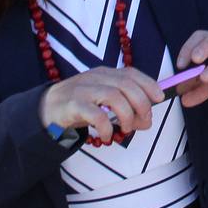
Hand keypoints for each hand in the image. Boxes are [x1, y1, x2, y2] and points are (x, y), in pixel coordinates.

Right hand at [37, 66, 162, 142]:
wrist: (46, 109)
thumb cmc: (81, 105)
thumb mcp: (105, 105)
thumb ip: (127, 111)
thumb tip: (147, 122)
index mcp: (106, 74)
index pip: (131, 73)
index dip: (148, 84)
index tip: (160, 98)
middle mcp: (96, 78)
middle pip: (126, 85)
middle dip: (141, 103)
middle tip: (145, 120)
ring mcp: (84, 90)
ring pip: (113, 96)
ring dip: (126, 115)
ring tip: (127, 128)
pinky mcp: (72, 105)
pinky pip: (95, 114)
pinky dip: (106, 126)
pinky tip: (108, 135)